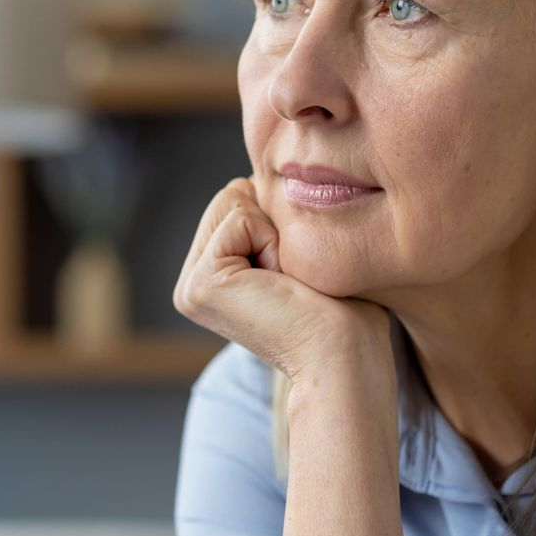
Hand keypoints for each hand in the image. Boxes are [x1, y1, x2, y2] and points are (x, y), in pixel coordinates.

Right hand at [173, 175, 389, 382]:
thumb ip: (274, 216)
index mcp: (213, 277)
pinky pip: (240, 217)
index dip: (281, 220)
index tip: (296, 274)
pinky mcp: (200, 284)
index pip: (239, 200)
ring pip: (234, 199)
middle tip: (293, 278)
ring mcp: (190, 286)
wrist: (345, 357)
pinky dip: (273, 242)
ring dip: (276, 233)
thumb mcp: (302, 250)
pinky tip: (282, 284)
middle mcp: (192, 283)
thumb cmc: (344, 311)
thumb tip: (254, 179)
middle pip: (232, 195)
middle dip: (275, 223)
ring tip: (288, 281)